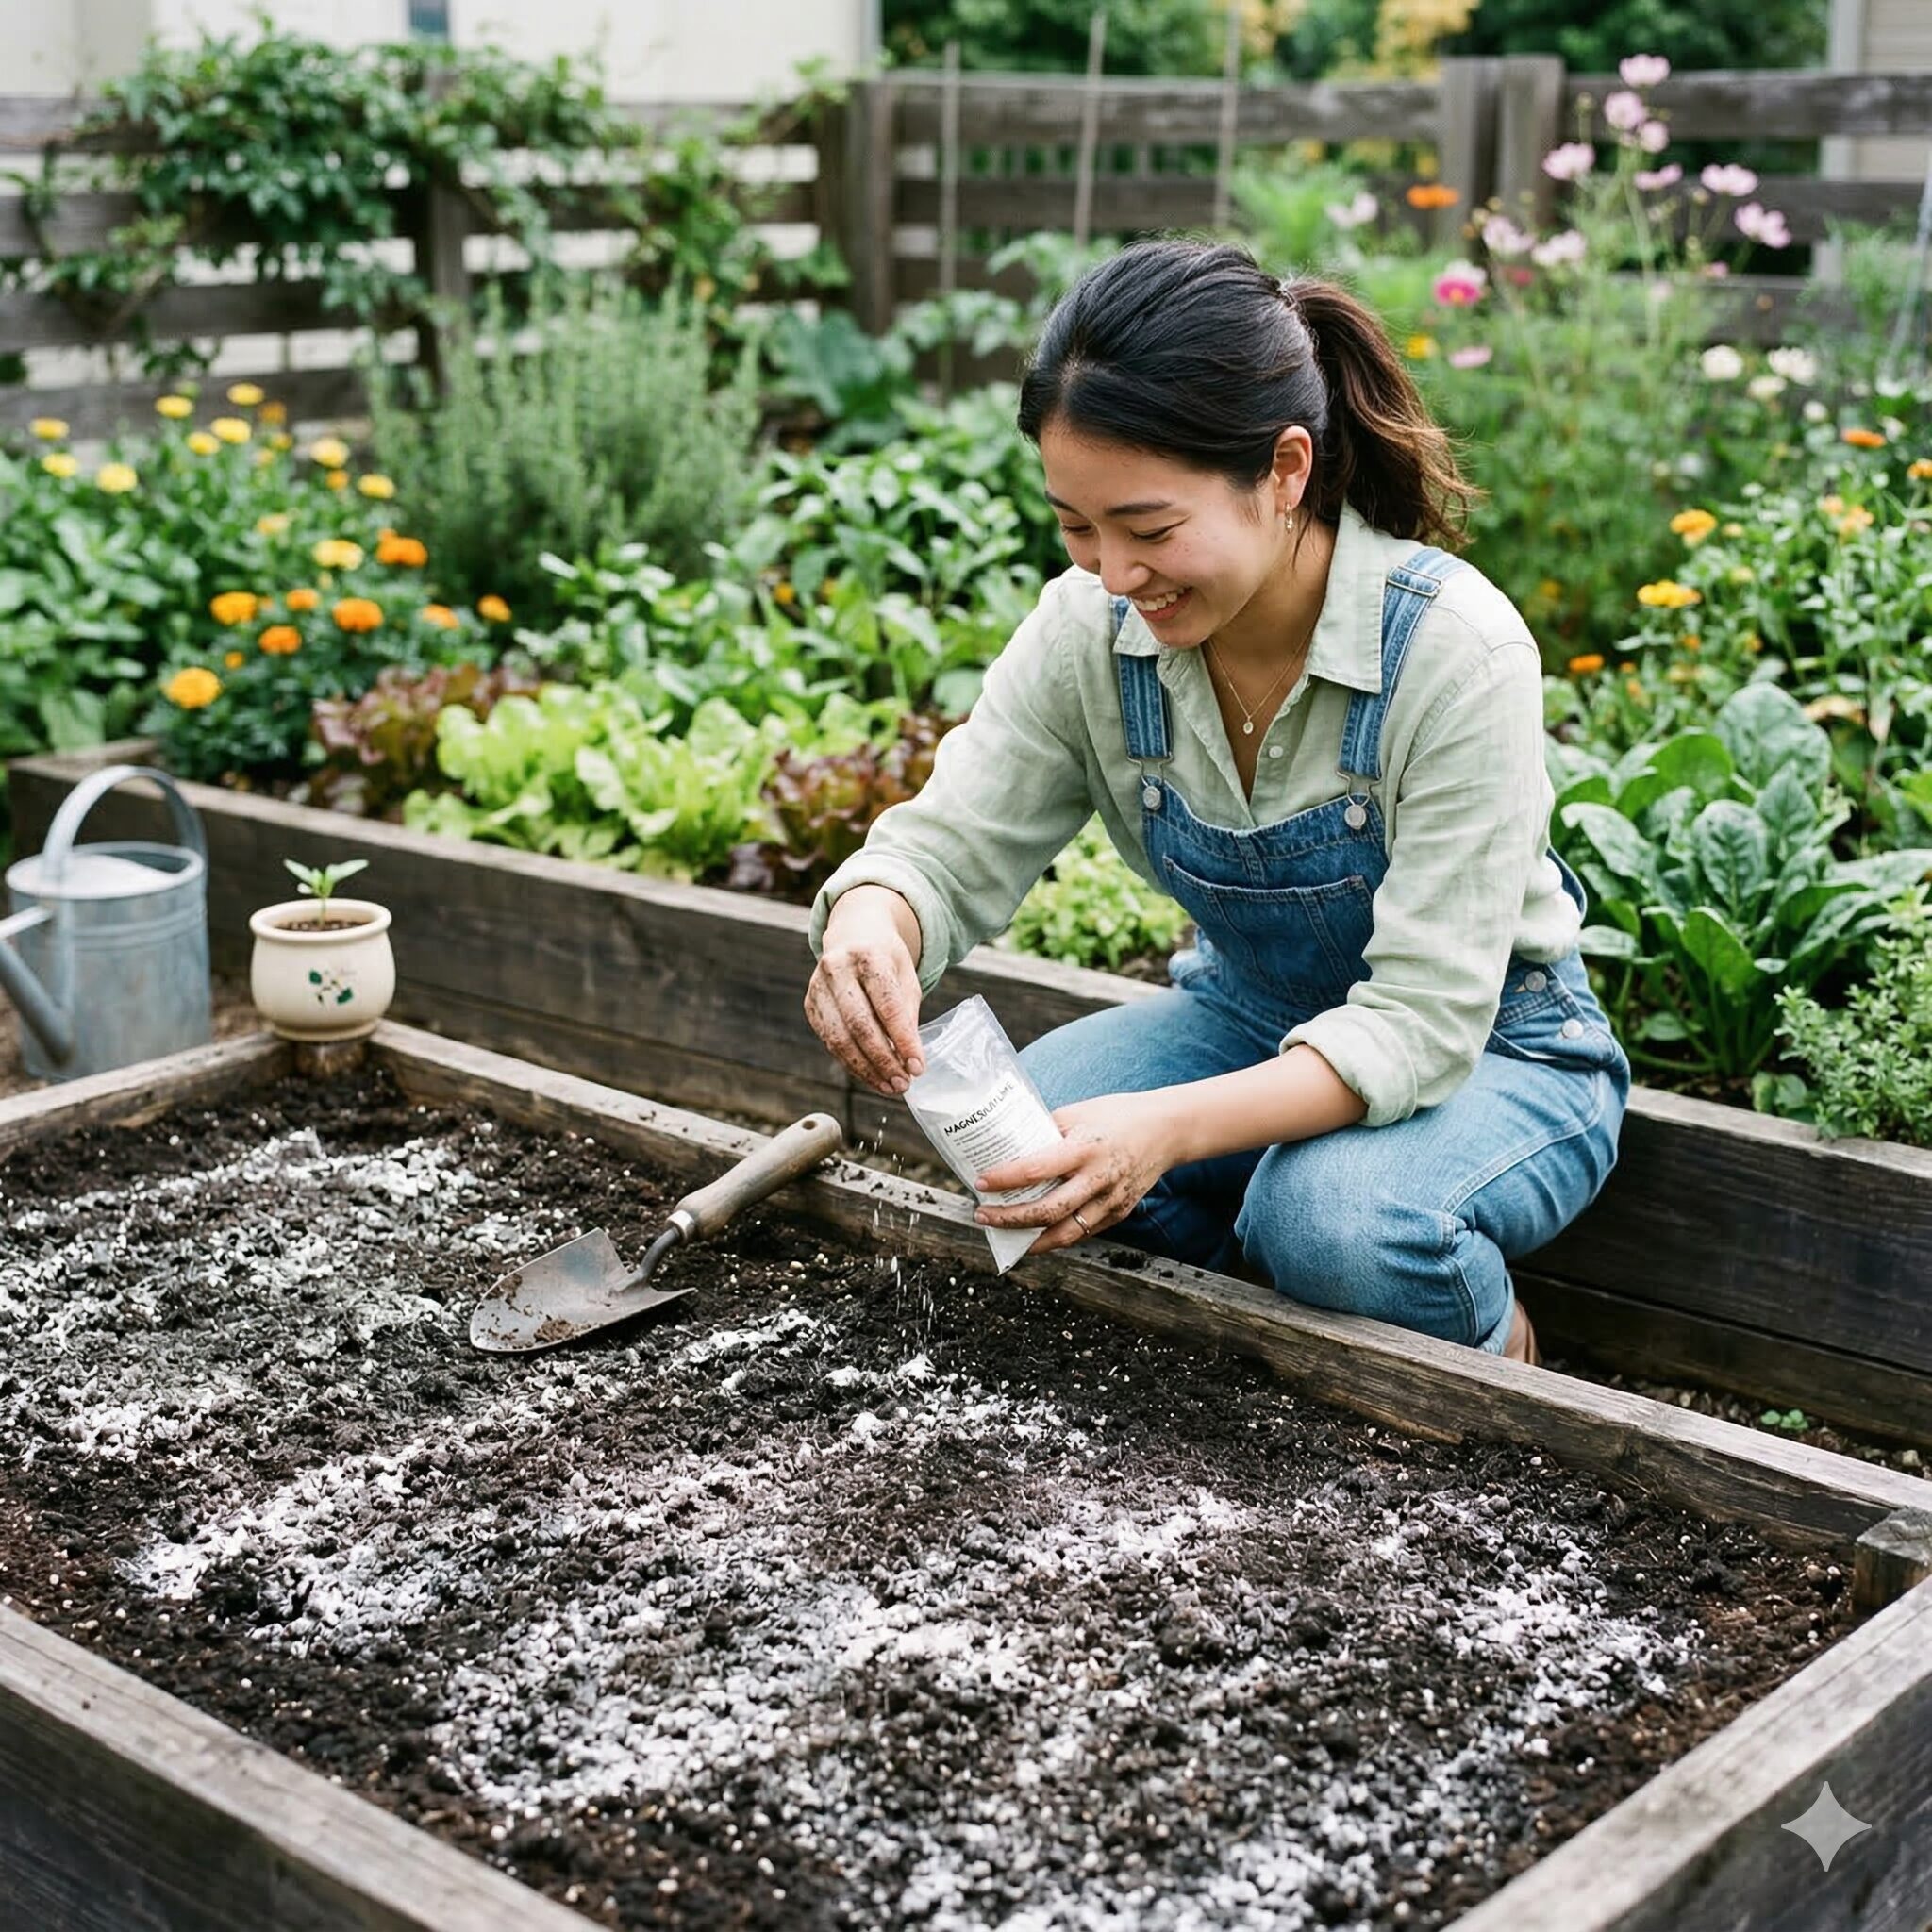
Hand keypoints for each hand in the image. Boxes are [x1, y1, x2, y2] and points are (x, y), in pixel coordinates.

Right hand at [805, 886, 924, 1094]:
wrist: (854, 934)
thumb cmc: (885, 959)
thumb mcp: (905, 977)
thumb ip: (907, 1015)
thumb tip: (909, 1060)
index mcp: (868, 955)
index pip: (886, 1005)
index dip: (902, 1039)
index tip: (918, 1067)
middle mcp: (837, 968)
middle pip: (860, 1025)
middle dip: (883, 1060)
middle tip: (903, 1084)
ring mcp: (818, 986)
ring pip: (839, 1038)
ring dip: (866, 1069)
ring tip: (889, 1087)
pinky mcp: (810, 1004)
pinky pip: (830, 1042)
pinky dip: (851, 1063)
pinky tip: (870, 1075)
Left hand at [973, 1091, 1179, 1252]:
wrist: (1167, 1130)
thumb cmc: (1118, 1116)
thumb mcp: (1078, 1113)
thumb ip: (1046, 1130)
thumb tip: (1009, 1144)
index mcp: (1085, 1148)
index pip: (1037, 1169)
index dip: (1004, 1178)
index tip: (980, 1182)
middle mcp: (1099, 1179)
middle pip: (1047, 1211)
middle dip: (1009, 1218)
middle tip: (983, 1215)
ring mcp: (1111, 1201)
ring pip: (1065, 1233)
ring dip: (1029, 1238)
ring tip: (1003, 1232)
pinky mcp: (1119, 1213)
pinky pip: (1082, 1232)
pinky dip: (1055, 1237)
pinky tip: (1033, 1234)